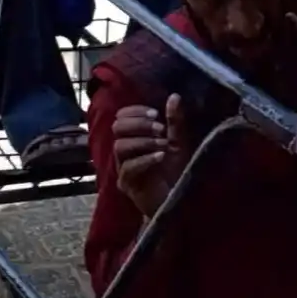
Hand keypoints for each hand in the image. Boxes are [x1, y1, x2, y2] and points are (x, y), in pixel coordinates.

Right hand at [112, 94, 189, 218]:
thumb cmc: (176, 172)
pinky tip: (160, 157)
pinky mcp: (126, 184)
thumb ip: (175, 122)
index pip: (122, 117)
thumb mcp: (179, 143)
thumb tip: (174, 96)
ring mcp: (123, 168)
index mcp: (134, 138)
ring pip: (120, 146)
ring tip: (164, 144)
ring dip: (144, 142)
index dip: (135, 112)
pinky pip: (128, 167)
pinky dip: (145, 159)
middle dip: (139, 125)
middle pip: (117, 128)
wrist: (177, 201)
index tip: (154, 114)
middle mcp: (125, 151)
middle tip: (160, 128)